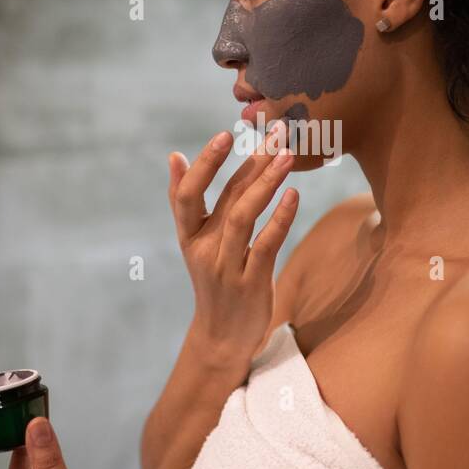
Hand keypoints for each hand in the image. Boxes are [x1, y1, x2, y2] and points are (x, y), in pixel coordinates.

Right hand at [168, 122, 298, 373]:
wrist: (222, 337)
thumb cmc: (214, 280)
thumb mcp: (194, 242)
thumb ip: (188, 202)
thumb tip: (174, 157)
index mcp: (189, 236)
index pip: (187, 195)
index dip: (204, 164)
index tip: (224, 134)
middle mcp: (204, 249)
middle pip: (226, 198)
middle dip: (251, 161)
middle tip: (277, 132)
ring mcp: (228, 267)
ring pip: (244, 217)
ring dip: (266, 183)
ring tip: (287, 155)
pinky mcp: (252, 283)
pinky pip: (266, 245)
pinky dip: (280, 218)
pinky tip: (294, 194)